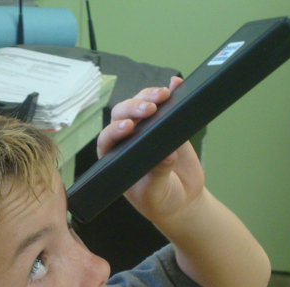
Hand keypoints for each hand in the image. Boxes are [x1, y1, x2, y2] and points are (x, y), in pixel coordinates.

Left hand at [96, 77, 205, 225]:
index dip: (115, 130)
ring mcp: (147, 129)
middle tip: (150, 109)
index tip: (128, 127)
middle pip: (123, 114)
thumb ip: (157, 175)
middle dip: (134, 107)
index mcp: (114, 157)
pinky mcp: (166, 124)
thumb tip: (167, 155)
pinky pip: (166, 104)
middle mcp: (127, 139)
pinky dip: (171, 91)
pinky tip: (176, 84)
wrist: (181, 200)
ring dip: (150, 96)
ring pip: (141, 104)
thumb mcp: (155, 192)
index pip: (108, 138)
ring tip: (164, 95)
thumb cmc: (159, 200)